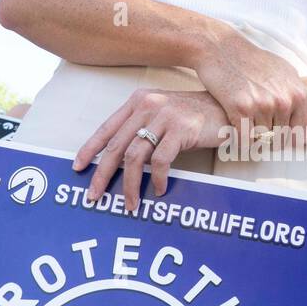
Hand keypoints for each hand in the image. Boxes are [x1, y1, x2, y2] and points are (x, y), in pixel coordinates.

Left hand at [74, 89, 226, 209]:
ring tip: (130, 203)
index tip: (77, 167)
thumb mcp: (163, 114)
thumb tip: (122, 158)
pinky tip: (160, 190)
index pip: (106, 128)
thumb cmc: (196, 115)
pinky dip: (158, 179)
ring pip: (135, 157)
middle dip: (103, 174)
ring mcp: (164, 116)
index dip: (90, 149)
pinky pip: (161, 161)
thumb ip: (143, 128)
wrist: (229, 107)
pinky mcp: (181, 129)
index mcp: (138, 102)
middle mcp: (147, 106)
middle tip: (95, 195)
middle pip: (116, 146)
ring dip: (130, 185)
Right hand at [192, 31, 306, 132]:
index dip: (287, 139)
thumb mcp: (285, 72)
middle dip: (268, 140)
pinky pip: (245, 140)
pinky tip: (235, 132)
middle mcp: (284, 101)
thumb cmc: (253, 61)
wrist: (222, 48)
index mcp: (298, 94)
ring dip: (253, 140)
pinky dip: (240, 141)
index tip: (275, 137)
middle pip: (280, 139)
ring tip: (245, 131)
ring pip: (262, 140)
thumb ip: (299, 95)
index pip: (300, 134)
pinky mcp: (240, 109)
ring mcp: (263, 105)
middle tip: (257, 134)